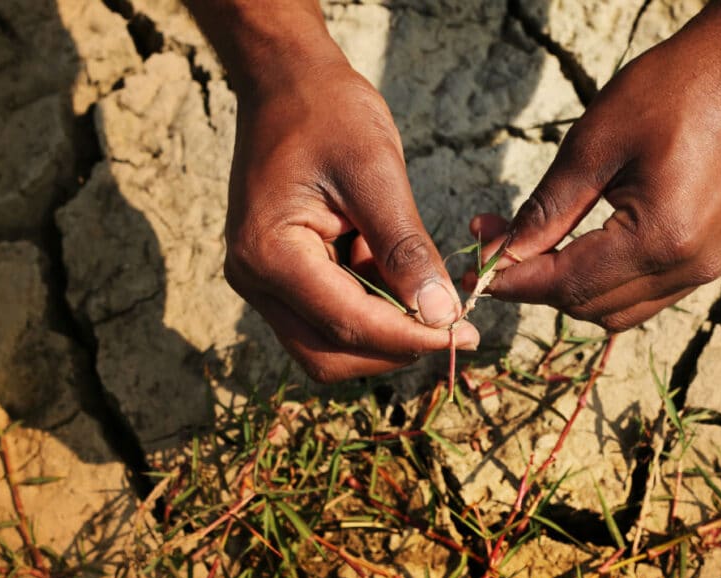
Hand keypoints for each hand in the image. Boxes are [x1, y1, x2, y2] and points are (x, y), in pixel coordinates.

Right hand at [222, 52, 477, 382]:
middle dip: (393, 348)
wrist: (287, 81)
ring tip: (428, 291)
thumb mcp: (376, 173)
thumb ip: (405, 248)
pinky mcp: (279, 275)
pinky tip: (399, 271)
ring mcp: (262, 280)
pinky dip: (371, 307)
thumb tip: (441, 313)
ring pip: (328, 343)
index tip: (466, 334)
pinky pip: (327, 315)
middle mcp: (254, 278)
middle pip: (329, 354)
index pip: (347, 324)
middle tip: (453, 327)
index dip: (410, 338)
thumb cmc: (329, 113)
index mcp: (269, 253)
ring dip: (382, 331)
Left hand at [467, 0, 720, 331]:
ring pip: (622, 310)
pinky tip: (589, 242)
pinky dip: (612, 280)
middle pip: (593, 308)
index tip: (475, 268)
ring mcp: (711, 265)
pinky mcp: (719, 256)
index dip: (515, 281)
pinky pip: (653, 292)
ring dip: (575, 287)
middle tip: (497, 242)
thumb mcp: (593, 144)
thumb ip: (547, 210)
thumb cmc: (670, 90)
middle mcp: (692, 265)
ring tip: (538, 243)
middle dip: (539, 283)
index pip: (569, 285)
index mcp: (661, 238)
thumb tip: (502, 255)